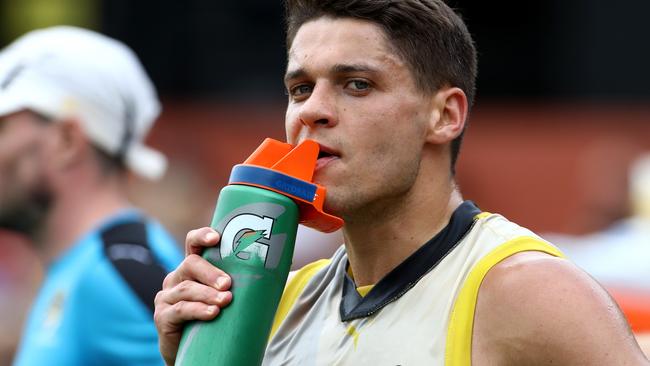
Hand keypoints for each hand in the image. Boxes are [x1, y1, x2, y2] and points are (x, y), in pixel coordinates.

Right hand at [154, 227, 232, 365]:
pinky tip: (212, 313)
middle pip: (190, 264)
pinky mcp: (163, 317)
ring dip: (208, 294)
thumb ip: (240, 282)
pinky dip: (197, 310)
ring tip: (225, 301)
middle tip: (228, 284)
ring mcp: (167, 297)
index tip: (216, 238)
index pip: (192, 244)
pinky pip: (180, 310)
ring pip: (187, 288)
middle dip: (211, 272)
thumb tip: (278, 269)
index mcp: (192, 268)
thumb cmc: (214, 318)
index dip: (202, 236)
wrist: (194, 351)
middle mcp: (176, 278)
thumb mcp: (224, 296)